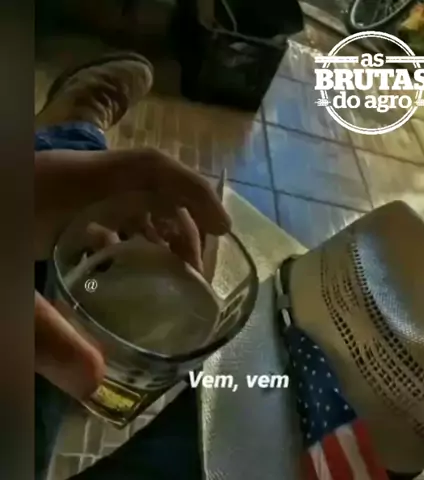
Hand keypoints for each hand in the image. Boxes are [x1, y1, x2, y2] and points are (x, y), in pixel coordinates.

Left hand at [35, 147, 230, 398]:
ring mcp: (67, 189)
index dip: (193, 192)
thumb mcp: (3, 294)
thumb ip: (39, 335)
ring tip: (176, 270)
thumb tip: (95, 383)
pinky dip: (134, 236)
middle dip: (184, 224)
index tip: (223, 228)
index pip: (150, 170)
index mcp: (67, 184)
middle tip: (196, 271)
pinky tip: (130, 265)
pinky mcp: (58, 203)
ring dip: (162, 230)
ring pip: (134, 200)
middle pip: (152, 187)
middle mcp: (77, 179)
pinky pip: (113, 213)